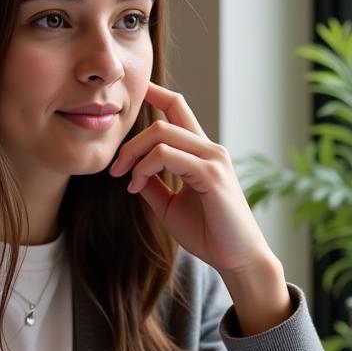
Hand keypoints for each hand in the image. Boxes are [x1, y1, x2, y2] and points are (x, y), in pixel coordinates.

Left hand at [110, 82, 291, 333]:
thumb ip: (153, 184)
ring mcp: (213, 160)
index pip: (178, 109)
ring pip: (161, 135)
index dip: (156, 93)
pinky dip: (144, 168)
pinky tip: (135, 186)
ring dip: (133, 154)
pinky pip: (167, 156)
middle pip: (162, 121)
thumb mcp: (170, 205)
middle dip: (130, 142)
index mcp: (202, 153)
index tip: (135, 91)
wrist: (237, 259)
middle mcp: (210, 150)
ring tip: (124, 179)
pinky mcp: (211, 175)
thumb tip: (130, 170)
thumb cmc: (209, 234)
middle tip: (114, 169)